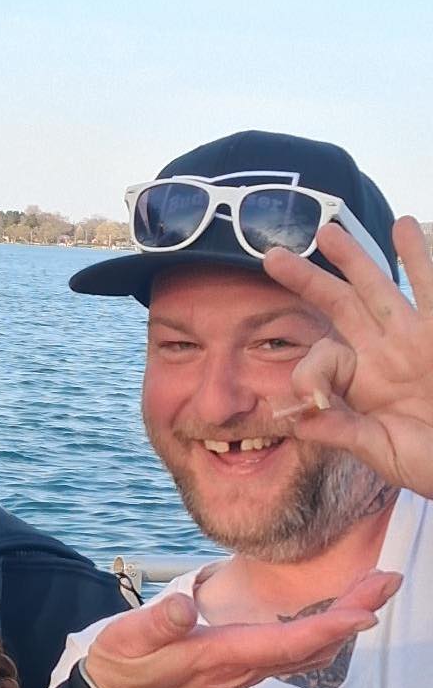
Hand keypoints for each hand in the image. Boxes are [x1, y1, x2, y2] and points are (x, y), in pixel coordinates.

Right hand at [85, 569, 400, 687]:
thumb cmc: (124, 670)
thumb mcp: (127, 640)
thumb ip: (156, 622)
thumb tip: (186, 604)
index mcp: (220, 656)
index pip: (285, 644)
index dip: (328, 628)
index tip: (366, 611)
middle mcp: (242, 666)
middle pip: (311, 645)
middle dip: (352, 615)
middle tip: (388, 581)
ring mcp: (245, 669)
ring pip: (308, 650)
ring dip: (344, 622)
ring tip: (371, 591)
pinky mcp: (241, 666)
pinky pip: (295, 652)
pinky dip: (324, 633)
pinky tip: (333, 618)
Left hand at [262, 217, 432, 497]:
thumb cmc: (429, 461)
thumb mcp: (380, 451)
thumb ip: (341, 431)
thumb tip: (296, 417)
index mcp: (358, 383)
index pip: (321, 359)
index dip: (309, 374)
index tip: (311, 400)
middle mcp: (380, 353)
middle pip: (337, 306)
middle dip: (308, 280)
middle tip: (271, 256)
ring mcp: (414, 339)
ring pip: (378, 289)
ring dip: (355, 259)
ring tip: (328, 230)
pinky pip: (432, 291)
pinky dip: (421, 259)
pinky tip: (406, 226)